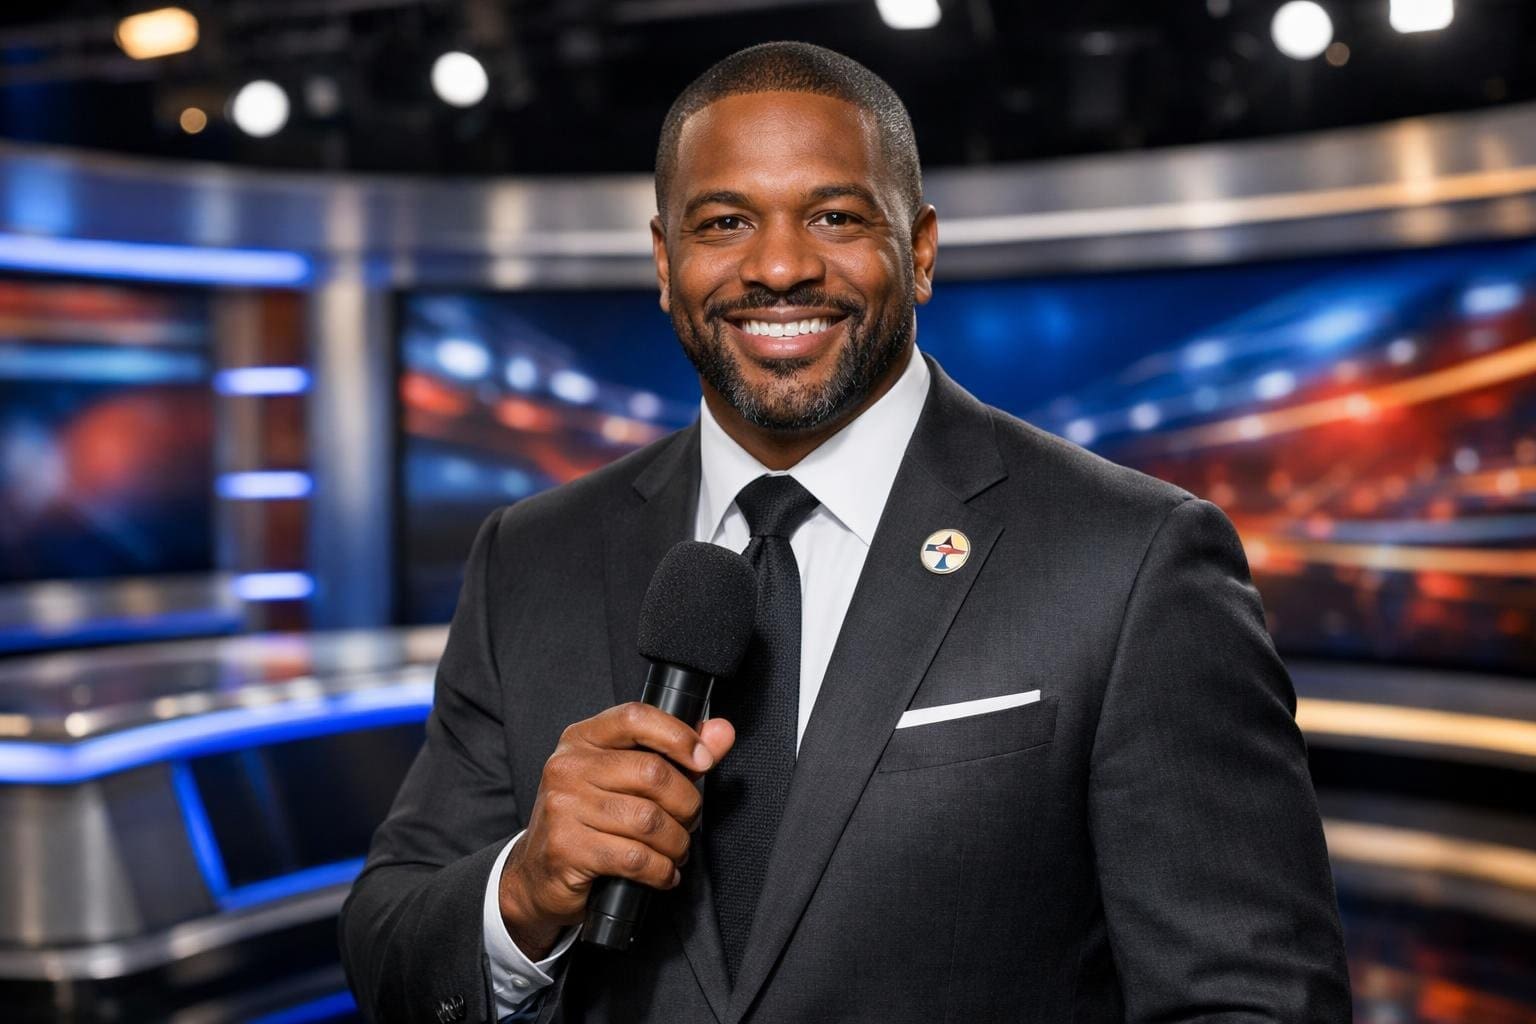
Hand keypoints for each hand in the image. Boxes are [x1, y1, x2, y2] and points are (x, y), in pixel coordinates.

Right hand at [498, 703, 735, 958]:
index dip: (678, 736)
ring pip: (649, 821)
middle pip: (652, 774)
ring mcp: (563, 808)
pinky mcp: (567, 849)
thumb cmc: (589, 819)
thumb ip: (677, 753)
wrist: (536, 875)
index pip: (635, 718)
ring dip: (676, 843)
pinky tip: (662, 873)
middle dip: (686, 804)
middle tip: (689, 821)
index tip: (704, 760)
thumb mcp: (625, 777)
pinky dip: (661, 871)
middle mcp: (567, 767)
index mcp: (583, 739)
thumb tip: (722, 731)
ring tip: (676, 850)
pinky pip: (636, 859)